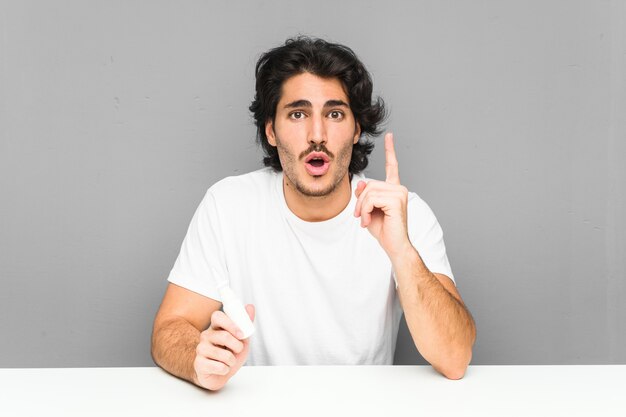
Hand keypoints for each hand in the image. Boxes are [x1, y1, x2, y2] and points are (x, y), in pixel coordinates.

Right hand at [193, 304, 254, 390]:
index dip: (231, 324)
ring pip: (223, 354)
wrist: (219, 375)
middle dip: (237, 346)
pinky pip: (218, 367)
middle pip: (224, 336)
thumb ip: (245, 324)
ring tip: (229, 361)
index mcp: (215, 327)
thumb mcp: (241, 339)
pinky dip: (225, 370)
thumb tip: (250, 306)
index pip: (217, 316)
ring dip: (232, 361)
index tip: (241, 334)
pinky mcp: (199, 363)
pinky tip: (221, 369)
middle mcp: (206, 335)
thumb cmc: (230, 354)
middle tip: (238, 350)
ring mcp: (201, 349)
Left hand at [354, 133, 410, 260]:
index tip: (389, 136)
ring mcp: (400, 193)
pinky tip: (368, 221)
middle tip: (359, 216)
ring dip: (361, 208)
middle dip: (359, 201)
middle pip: (369, 184)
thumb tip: (361, 184)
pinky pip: (371, 199)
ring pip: (369, 192)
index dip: (390, 151)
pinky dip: (365, 211)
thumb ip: (364, 196)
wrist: (394, 246)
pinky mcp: (396, 200)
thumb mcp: (368, 210)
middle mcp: (399, 189)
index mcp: (394, 189)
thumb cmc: (384, 230)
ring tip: (364, 220)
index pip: (392, 166)